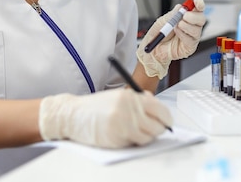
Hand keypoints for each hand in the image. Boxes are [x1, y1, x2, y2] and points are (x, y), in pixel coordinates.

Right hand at [38, 88, 172, 147]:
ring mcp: (123, 125)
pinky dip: (134, 142)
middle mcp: (129, 110)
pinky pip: (135, 143)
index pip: (159, 109)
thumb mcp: (118, 96)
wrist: (73, 115)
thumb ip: (138, 100)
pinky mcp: (116, 138)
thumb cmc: (96, 106)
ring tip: (137, 131)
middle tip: (156, 129)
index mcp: (131, 97)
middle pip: (157, 125)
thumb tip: (157, 107)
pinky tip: (126, 135)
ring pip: (148, 137)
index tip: (167, 122)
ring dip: (146, 136)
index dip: (167, 118)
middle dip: (159, 129)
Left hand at [137, 0, 205, 78]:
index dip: (199, 4)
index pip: (196, 9)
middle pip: (201, 19)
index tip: (197, 2)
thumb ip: (173, 14)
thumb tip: (181, 7)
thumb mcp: (162, 21)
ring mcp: (191, 37)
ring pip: (197, 29)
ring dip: (187, 26)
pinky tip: (177, 33)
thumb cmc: (157, 35)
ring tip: (177, 26)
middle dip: (194, 16)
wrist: (152, 49)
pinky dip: (184, 35)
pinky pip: (192, 40)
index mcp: (184, 17)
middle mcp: (190, 26)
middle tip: (185, 16)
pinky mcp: (190, 47)